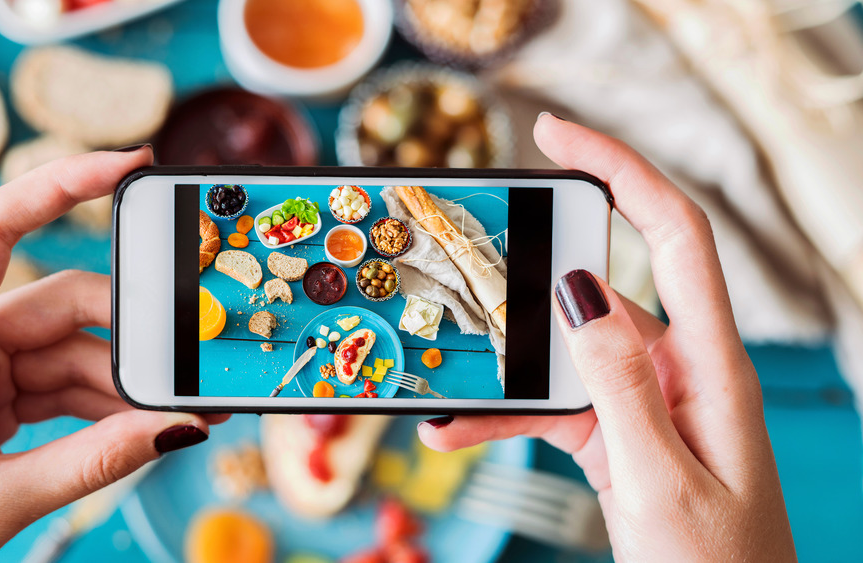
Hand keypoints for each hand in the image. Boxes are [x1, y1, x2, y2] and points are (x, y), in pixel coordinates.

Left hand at [0, 147, 226, 561]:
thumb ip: (96, 462)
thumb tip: (179, 427)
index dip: (62, 182)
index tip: (131, 166)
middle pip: (64, 303)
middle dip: (132, 336)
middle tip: (187, 365)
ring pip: (74, 349)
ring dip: (126, 383)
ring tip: (177, 413)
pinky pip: (66, 384)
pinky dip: (108, 405)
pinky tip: (145, 426)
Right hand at [418, 115, 795, 560]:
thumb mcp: (663, 479)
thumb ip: (623, 384)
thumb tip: (581, 290)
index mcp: (712, 366)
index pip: (671, 235)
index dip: (619, 169)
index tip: (553, 133)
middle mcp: (678, 368)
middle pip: (600, 285)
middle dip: (530, 271)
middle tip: (465, 260)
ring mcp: (644, 399)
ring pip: (561, 354)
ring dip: (502, 370)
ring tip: (445, 386)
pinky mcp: (615, 431)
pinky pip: (552, 402)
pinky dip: (505, 412)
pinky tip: (458, 427)